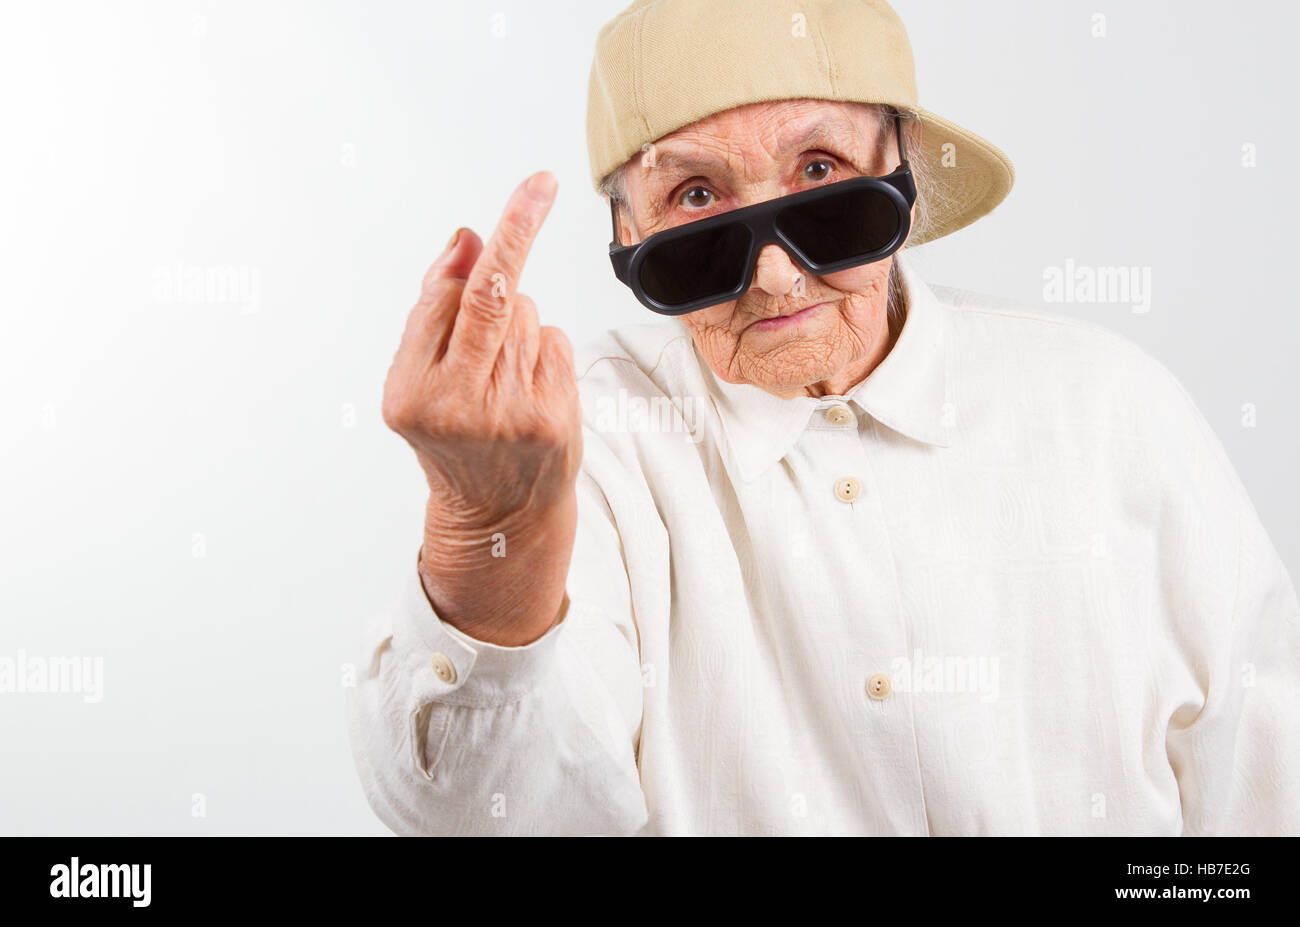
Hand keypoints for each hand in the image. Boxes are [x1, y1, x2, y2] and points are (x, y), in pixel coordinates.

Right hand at [382, 171, 580, 643]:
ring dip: (517, 323)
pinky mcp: (555, 420)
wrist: (496, 513)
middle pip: (497, 296)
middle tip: (538, 186)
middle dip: (519, 232)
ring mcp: (513, 415)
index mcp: (412, 394)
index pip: (455, 296)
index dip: (495, 237)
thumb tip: (468, 241)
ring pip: (528, 317)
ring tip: (501, 371)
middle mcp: (460, 406)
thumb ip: (437, 311)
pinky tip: (528, 384)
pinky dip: (543, 348)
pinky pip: (554, 343)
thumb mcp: (419, 381)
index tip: (533, 188)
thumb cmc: (451, 438)